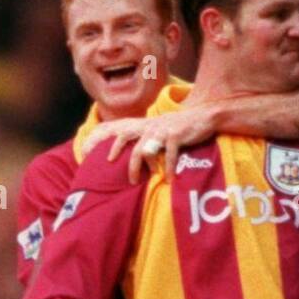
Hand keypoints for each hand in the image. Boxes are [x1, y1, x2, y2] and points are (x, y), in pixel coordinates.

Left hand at [82, 106, 218, 182]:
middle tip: (122, 177)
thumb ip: (150, 143)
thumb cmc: (183, 129)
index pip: (118, 130)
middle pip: (124, 137)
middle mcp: (150, 126)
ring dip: (137, 166)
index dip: (103, 140)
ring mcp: (162, 129)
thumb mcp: (162, 134)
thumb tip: (141, 159)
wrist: (205, 117)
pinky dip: (168, 168)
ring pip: (142, 148)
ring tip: (133, 182)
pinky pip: (168, 153)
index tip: (93, 155)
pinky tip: (168, 180)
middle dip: (116, 154)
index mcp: (145, 126)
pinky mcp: (176, 134)